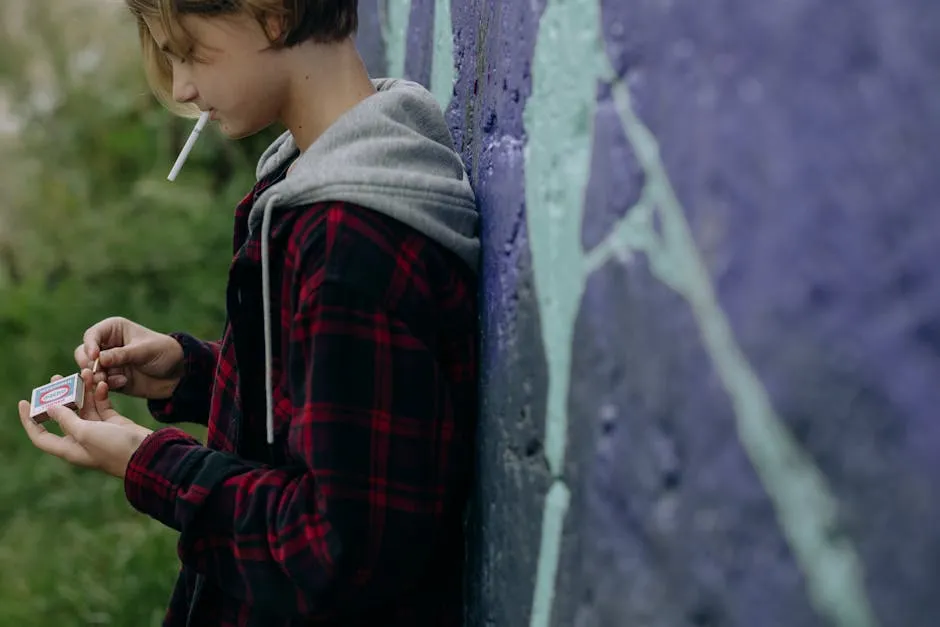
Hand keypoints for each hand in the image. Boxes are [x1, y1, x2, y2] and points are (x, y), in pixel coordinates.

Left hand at [19, 370, 152, 477]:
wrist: (146, 453)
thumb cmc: (113, 448)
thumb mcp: (85, 433)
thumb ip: (66, 419)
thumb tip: (51, 407)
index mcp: (69, 448)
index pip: (40, 436)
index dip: (29, 421)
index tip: (24, 402)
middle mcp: (80, 439)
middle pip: (63, 416)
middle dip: (59, 397)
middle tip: (56, 378)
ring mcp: (98, 431)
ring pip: (84, 407)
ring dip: (83, 390)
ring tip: (83, 372)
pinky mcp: (113, 423)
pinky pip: (102, 405)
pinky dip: (101, 394)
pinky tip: (102, 384)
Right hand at [75, 316, 183, 399]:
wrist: (177, 373)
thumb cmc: (164, 352)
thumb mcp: (144, 351)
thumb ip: (122, 354)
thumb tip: (98, 358)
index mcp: (114, 330)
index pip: (92, 335)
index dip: (90, 345)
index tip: (95, 356)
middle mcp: (107, 345)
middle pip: (83, 353)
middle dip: (89, 364)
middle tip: (99, 373)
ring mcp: (108, 363)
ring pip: (88, 371)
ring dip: (97, 377)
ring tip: (113, 380)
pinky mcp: (111, 379)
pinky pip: (99, 384)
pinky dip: (106, 385)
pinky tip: (122, 383)